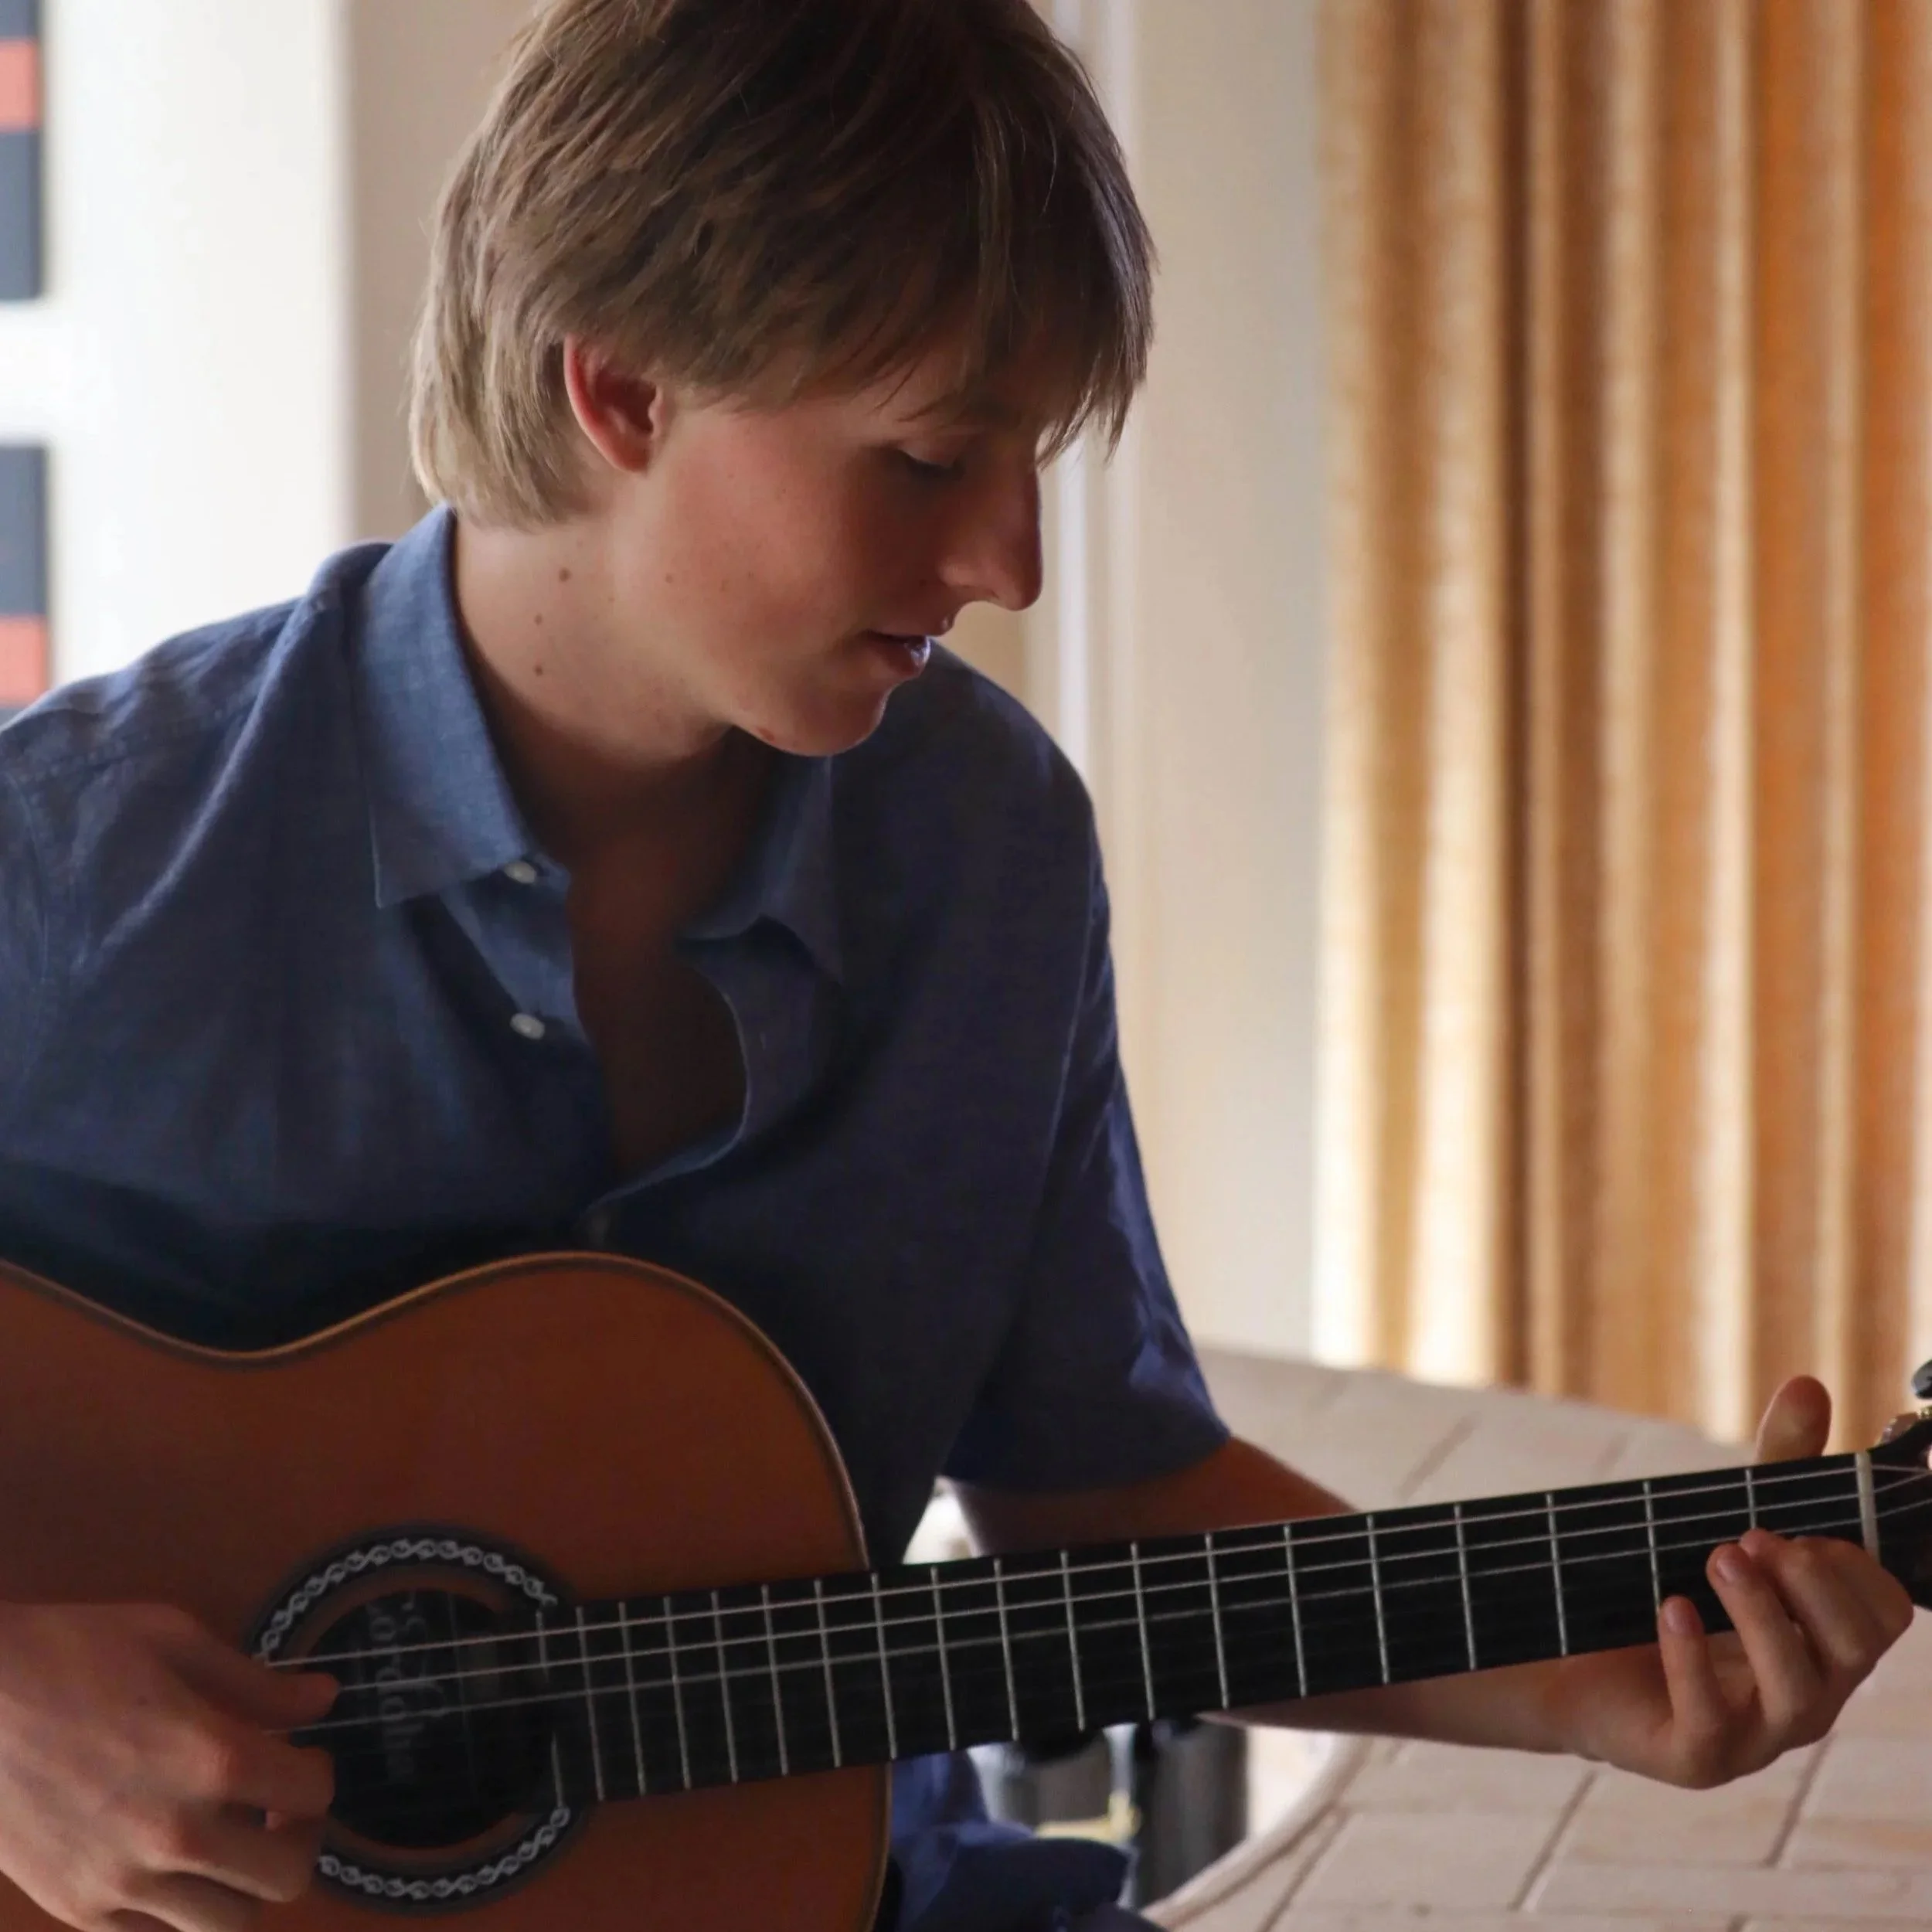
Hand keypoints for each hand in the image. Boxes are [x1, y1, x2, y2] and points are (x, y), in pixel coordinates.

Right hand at [0, 1602, 336, 1931]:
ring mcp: (122, 1883)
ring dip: (243, 1884)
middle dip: (299, 1838)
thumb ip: (258, 1681)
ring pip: (227, 1924)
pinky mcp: (78, 1910)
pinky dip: (181, 1907)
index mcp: (211, 1757)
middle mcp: (175, 1834)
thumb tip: (324, 1699)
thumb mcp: (175, 1640)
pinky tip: (173, 1863)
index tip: (304, 1755)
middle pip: (286, 1879)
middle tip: (279, 1807)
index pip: (313, 1794)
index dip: (320, 1772)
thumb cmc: (72, 1652)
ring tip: (230, 1839)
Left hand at [1541, 1376, 1915, 1786]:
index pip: (1883, 1615)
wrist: (1566, 1658)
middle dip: (1816, 1588)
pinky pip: (1713, 1724)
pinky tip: (1672, 1606)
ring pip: (1801, 1695)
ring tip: (1718, 1555)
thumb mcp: (1721, 1519)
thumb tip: (1810, 1384)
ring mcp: (1754, 1735)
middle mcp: (1804, 1694)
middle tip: (1756, 1537)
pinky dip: (1694, 1661)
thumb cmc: (1664, 1586)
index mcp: (1823, 1643)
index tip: (1804, 1528)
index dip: (1857, 1570)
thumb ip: (1775, 1465)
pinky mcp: (1694, 1758)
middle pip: (1857, 1653)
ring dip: (1765, 1618)